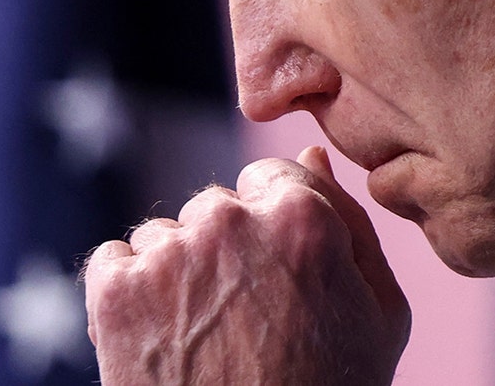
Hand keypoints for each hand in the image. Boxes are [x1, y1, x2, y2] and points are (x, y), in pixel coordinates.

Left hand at [84, 147, 410, 384]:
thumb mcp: (380, 313)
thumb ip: (352, 222)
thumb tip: (312, 155)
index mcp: (303, 216)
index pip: (275, 176)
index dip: (279, 229)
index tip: (279, 277)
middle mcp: (230, 220)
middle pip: (219, 205)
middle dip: (228, 247)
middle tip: (246, 317)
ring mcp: (168, 253)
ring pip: (166, 234)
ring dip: (178, 271)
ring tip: (205, 336)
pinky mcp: (114, 290)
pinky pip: (114, 260)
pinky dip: (129, 294)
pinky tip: (162, 339)